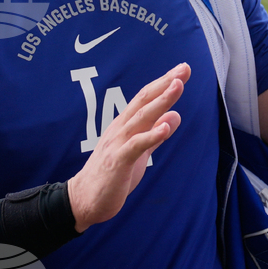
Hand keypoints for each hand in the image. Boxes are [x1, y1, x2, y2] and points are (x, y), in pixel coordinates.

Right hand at [67, 63, 187, 232]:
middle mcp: (120, 129)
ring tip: (177, 86)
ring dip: (161, 101)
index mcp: (125, 125)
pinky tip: (165, 127)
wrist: (84, 200)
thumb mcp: (140, 153)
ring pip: (141, 118)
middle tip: (183, 68)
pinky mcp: (118, 162)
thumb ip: (156, 135)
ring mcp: (118, 144)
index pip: (146, 99)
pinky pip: (135, 146)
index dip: (164, 83)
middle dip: (164, 84)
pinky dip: (151, 136)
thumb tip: (174, 116)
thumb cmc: (111, 176)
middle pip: (144, 101)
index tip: (182, 69)